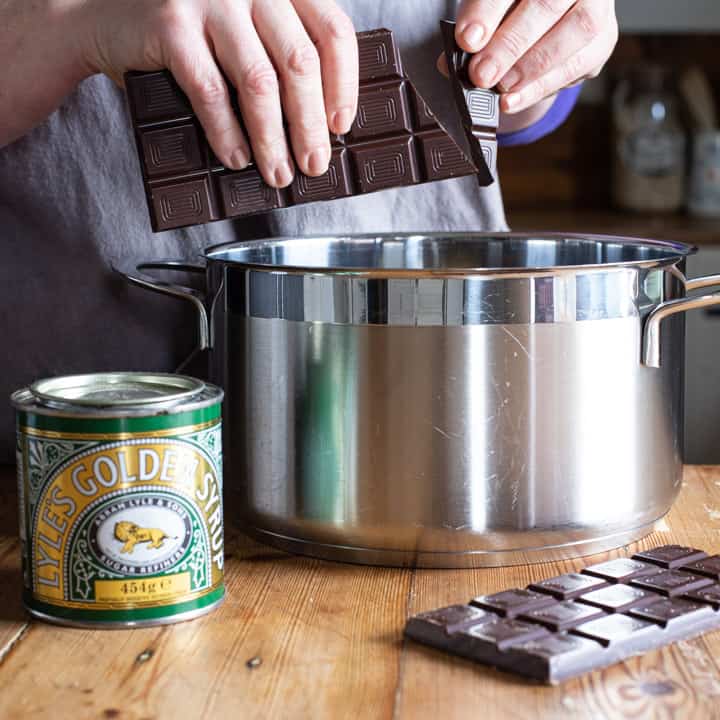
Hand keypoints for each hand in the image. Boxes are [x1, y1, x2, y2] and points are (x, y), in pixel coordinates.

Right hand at [83, 0, 358, 186]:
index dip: (344, 85)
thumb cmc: (190, 34)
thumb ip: (281, 53)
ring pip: (260, 82)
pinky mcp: (172, 25)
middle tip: (314, 164)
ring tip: (278, 173)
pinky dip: (228, 134)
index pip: (332, 31)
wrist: (104, 17)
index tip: (341, 126)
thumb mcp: (246, 30)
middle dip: (310, 125)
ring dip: (273, 139)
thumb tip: (323, 123)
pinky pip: (212, 93)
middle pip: (300, 62)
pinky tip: (237, 158)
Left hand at [444, 0, 617, 114]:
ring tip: (501, 88)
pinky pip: (579, 64)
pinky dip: (542, 86)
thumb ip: (473, 28)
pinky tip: (515, 98)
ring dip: (531, 67)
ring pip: (575, 31)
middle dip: (510, 44)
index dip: (488, 9)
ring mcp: (597, 4)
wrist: (543, 23)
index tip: (467, 39)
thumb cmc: (512, 10)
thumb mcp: (488, 11)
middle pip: (547, 3)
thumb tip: (451, 61)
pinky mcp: (603, 38)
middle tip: (481, 74)